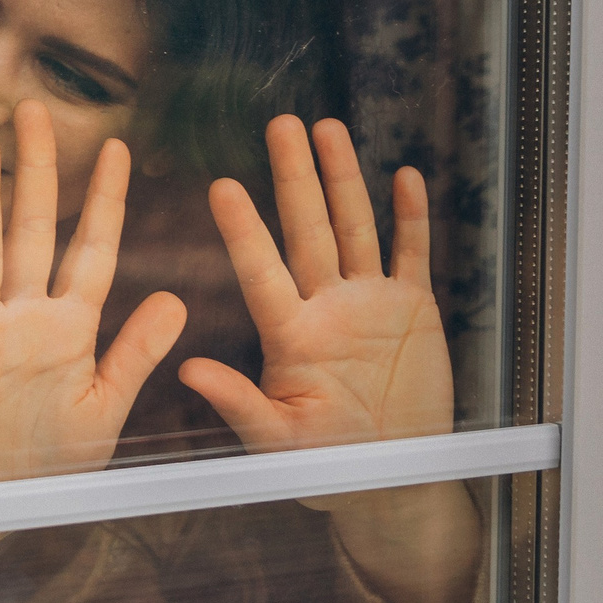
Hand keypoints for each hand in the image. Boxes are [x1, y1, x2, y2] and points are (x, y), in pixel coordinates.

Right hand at [0, 100, 188, 486]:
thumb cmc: (50, 460)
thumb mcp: (105, 407)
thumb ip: (137, 353)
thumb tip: (179, 297)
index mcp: (69, 328)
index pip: (91, 251)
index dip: (104, 201)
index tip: (118, 149)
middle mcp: (23, 319)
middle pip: (31, 233)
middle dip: (36, 174)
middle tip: (35, 114)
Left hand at [182, 117, 478, 602]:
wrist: (390, 478)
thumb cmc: (326, 468)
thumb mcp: (277, 441)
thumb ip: (238, 403)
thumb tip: (189, 373)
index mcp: (288, 336)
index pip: (261, 270)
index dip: (243, 229)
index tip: (221, 185)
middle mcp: (325, 308)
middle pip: (306, 229)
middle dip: (294, 177)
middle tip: (278, 124)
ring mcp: (369, 304)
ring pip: (354, 227)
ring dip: (343, 179)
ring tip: (327, 129)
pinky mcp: (413, 310)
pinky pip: (411, 253)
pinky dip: (410, 217)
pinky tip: (402, 175)